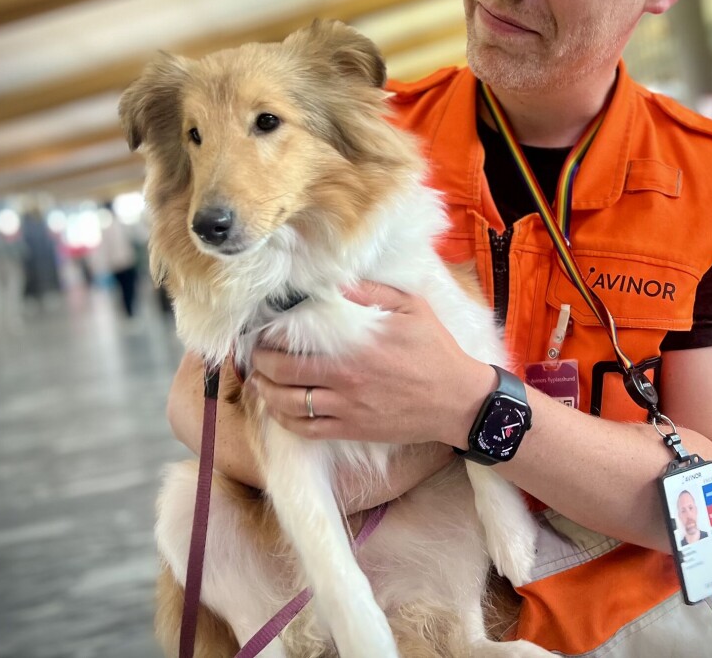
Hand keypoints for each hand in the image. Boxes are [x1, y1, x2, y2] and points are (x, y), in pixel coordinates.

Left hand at [249, 280, 494, 446]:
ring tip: (258, 380)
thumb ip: (369, 292)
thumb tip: (333, 281)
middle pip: (283, 372)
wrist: (457, 400)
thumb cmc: (434, 349)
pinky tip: (278, 409)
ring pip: (288, 404)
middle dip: (261, 363)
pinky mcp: (352, 430)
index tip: (263, 328)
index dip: (271, 335)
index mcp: (354, 345)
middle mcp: (344, 378)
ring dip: (265, 392)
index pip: (297, 339)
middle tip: (254, 353)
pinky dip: (284, 420)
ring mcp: (346, 408)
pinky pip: (306, 430)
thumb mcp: (409, 307)